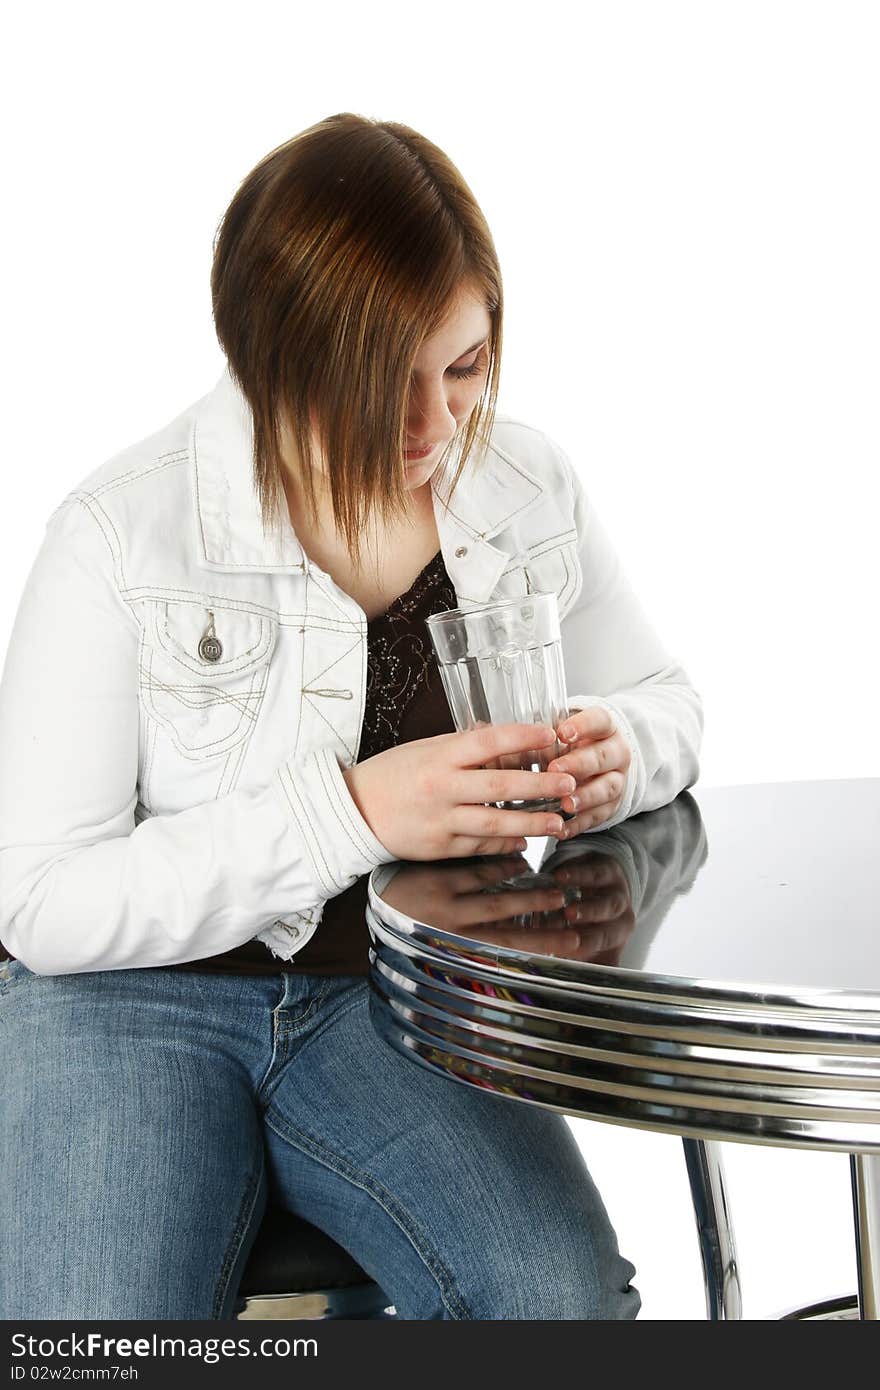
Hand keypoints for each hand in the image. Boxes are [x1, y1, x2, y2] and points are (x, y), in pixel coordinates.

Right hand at [342, 723, 573, 860]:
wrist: (354, 810)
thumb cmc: (390, 775)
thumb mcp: (424, 749)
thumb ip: (462, 746)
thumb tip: (500, 735)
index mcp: (439, 756)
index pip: (488, 741)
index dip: (522, 737)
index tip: (550, 735)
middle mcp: (442, 787)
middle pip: (500, 785)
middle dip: (540, 785)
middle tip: (569, 784)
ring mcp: (441, 819)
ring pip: (495, 821)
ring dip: (531, 822)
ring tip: (559, 822)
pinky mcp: (439, 846)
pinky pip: (479, 844)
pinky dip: (504, 842)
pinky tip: (524, 840)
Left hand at [546, 705, 630, 836]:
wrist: (600, 761)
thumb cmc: (573, 742)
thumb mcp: (563, 729)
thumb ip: (546, 733)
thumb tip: (512, 739)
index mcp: (605, 727)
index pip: (600, 721)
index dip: (583, 726)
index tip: (562, 733)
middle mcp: (616, 752)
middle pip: (603, 756)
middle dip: (579, 764)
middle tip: (554, 769)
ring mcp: (617, 779)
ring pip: (607, 788)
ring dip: (585, 797)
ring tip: (565, 803)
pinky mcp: (612, 805)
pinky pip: (599, 816)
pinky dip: (579, 824)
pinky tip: (562, 829)